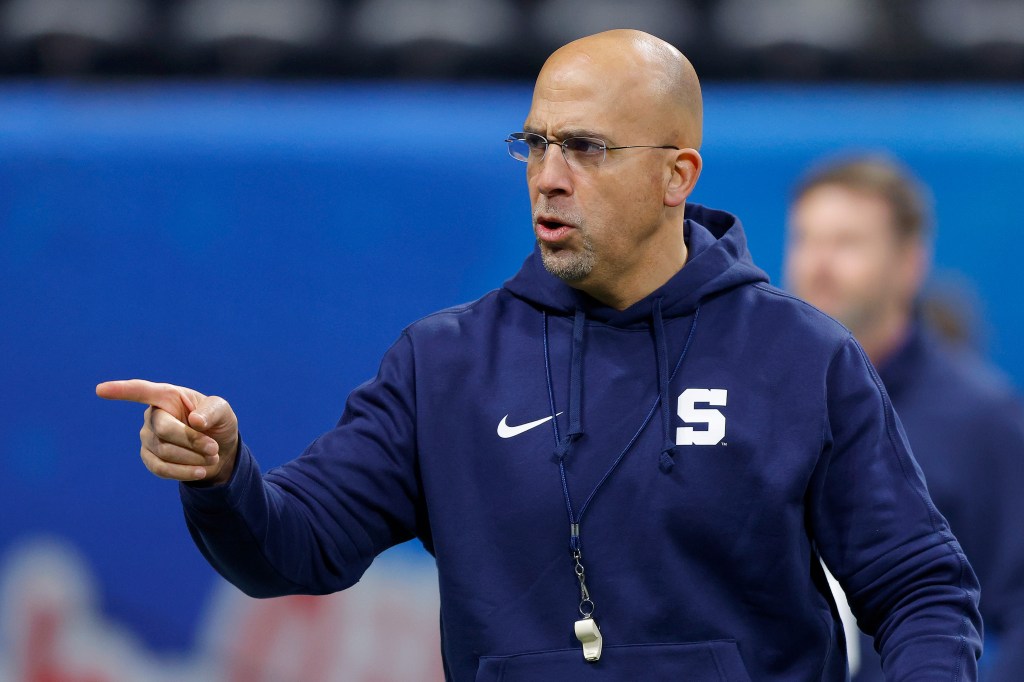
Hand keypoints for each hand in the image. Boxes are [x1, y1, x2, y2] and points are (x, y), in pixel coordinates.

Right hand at [96, 380, 238, 484]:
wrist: (219, 449)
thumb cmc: (217, 422)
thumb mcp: (223, 411)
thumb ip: (212, 411)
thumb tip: (195, 420)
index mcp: (167, 396)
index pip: (141, 391)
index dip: (121, 390)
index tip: (100, 390)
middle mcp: (152, 415)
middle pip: (164, 430)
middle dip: (192, 441)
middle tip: (214, 448)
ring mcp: (148, 437)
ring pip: (164, 452)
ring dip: (193, 458)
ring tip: (212, 457)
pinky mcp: (149, 457)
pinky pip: (161, 468)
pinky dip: (184, 472)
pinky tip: (201, 471)